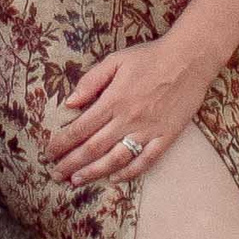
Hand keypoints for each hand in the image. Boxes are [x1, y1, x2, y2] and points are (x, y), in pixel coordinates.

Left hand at [47, 33, 215, 189]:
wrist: (189, 59)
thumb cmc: (150, 57)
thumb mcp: (115, 60)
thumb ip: (91, 81)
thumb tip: (69, 102)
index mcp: (113, 100)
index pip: (80, 128)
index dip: (62, 143)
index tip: (49, 152)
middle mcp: (128, 119)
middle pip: (93, 148)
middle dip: (71, 163)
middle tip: (56, 174)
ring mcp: (148, 130)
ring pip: (115, 158)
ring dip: (94, 172)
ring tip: (77, 181)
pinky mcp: (166, 136)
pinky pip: (146, 160)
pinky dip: (129, 172)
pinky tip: (115, 179)